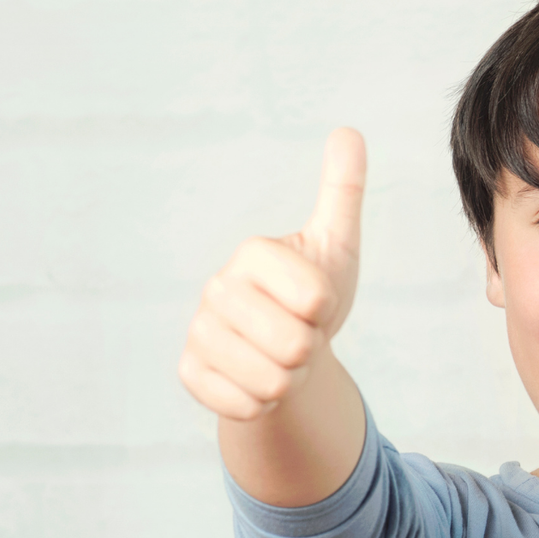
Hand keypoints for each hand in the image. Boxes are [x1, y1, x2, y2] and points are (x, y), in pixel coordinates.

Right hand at [179, 128, 365, 420]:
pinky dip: (264, 403)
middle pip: (294, 346)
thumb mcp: (336, 245)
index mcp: (253, 253)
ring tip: (280, 357)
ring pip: (273, 382)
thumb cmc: (315, 296)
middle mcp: (216, 288)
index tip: (315, 303)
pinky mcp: (190, 373)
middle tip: (299, 335)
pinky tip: (257, 380)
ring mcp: (199, 332)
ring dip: (290, 379)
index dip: (327, 311)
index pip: (315, 300)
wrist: (288, 350)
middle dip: (310, 351)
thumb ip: (341, 191)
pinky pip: (246, 405)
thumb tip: (348, 131)